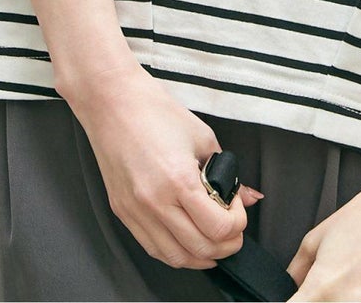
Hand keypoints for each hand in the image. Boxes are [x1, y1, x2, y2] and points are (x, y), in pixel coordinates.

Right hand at [62, 59, 264, 268]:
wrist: (112, 102)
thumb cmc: (156, 111)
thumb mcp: (202, 136)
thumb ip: (227, 172)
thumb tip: (248, 196)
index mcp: (178, 180)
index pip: (218, 227)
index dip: (237, 222)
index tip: (237, 206)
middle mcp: (155, 203)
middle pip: (200, 249)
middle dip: (226, 245)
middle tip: (234, 230)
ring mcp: (135, 212)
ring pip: (175, 258)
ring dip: (201, 256)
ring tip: (215, 241)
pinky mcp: (122, 213)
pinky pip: (152, 248)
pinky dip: (175, 252)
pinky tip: (187, 240)